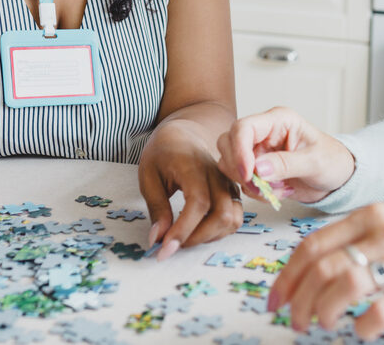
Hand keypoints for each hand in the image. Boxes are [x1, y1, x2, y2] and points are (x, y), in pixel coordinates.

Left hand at [139, 118, 243, 260]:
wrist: (184, 134)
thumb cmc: (163, 152)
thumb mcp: (148, 176)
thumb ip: (156, 208)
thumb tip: (158, 239)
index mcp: (194, 165)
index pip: (198, 203)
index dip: (183, 230)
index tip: (165, 249)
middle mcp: (218, 175)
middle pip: (222, 215)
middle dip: (196, 238)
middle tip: (170, 244)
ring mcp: (229, 183)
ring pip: (233, 219)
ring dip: (209, 237)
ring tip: (183, 237)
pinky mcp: (233, 191)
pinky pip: (234, 218)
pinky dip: (217, 232)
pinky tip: (197, 230)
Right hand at [216, 106, 354, 204]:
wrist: (338, 177)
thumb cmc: (332, 161)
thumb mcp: (315, 162)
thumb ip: (287, 164)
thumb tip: (258, 168)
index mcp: (278, 120)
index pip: (244, 127)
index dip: (239, 151)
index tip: (248, 175)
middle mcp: (263, 132)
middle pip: (228, 143)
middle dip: (240, 170)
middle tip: (262, 187)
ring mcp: (257, 150)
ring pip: (230, 164)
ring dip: (249, 183)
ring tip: (278, 189)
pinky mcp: (256, 168)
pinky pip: (241, 180)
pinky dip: (255, 191)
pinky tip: (278, 192)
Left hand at [270, 204, 383, 338]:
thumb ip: (350, 244)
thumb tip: (302, 274)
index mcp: (369, 217)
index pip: (312, 245)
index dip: (287, 276)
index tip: (275, 299)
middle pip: (323, 267)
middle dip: (300, 299)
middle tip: (295, 319)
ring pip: (345, 285)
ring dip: (324, 311)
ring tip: (322, 324)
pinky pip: (380, 311)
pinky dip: (363, 326)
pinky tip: (362, 330)